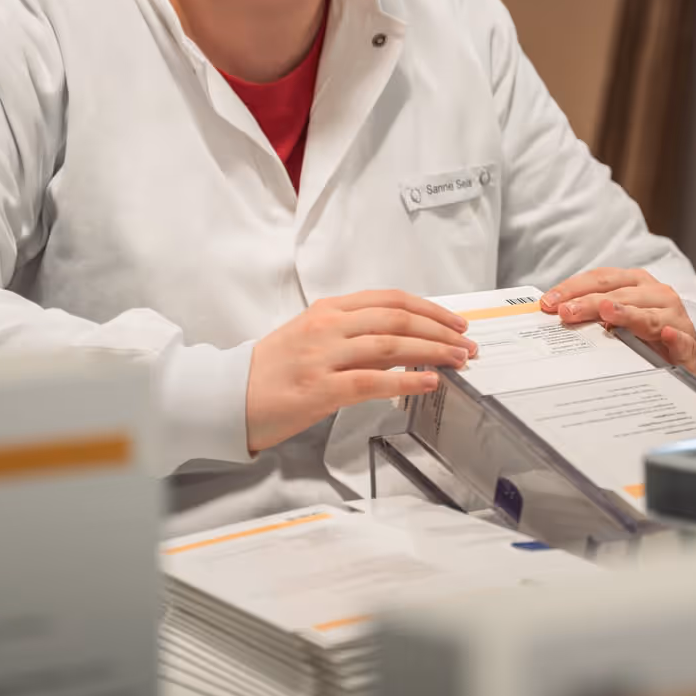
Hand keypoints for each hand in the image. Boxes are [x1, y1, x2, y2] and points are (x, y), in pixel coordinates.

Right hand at [246, 290, 476, 453]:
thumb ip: (353, 334)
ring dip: (433, 352)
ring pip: (391, 345)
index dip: (430, 309)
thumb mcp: (312, 337)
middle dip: (440, 330)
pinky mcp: (320, 389)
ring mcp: (324, 357)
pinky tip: (429, 383)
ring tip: (459, 360)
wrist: (228, 396)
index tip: (455, 321)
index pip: (390, 299)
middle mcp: (328, 326)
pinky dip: (406, 380)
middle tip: (467, 343)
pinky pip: (372, 381)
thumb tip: (403, 342)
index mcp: (328, 310)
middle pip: (398, 318)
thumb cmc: (271, 370)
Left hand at [539, 268, 695, 383]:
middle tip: (565, 313)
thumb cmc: (647, 331)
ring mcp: (674, 316)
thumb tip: (556, 313)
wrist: (687, 353)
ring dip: (627, 314)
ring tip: (608, 313)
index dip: (573, 288)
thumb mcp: (619, 317)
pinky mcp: (688, 341)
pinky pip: (680, 338)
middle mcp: (656, 293)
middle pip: (618, 294)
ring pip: (647, 314)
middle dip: (589, 303)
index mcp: (635, 283)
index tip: (549, 302)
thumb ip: (593, 313)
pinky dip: (674, 337)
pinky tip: (667, 336)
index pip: (601, 279)